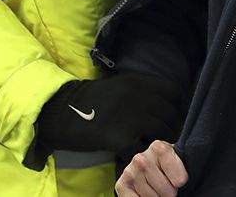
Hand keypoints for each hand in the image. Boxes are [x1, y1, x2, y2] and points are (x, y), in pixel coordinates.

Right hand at [29, 73, 183, 167]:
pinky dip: (140, 153)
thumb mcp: (119, 85)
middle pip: (170, 114)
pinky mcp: (121, 139)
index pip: (174, 92)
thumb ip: (141, 90)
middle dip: (168, 125)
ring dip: (159, 140)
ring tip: (150, 144)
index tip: (169, 113)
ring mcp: (131, 118)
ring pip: (162, 132)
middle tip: (161, 133)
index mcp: (138, 82)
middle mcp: (139, 97)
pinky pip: (142, 149)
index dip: (175, 104)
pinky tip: (132, 152)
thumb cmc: (90, 100)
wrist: (61, 113)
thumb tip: (163, 102)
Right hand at [116, 139, 188, 196]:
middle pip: (167, 191)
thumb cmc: (165, 164)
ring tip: (155, 188)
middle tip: (165, 185)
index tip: (177, 178)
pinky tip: (144, 193)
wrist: (146, 164)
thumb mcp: (177, 161)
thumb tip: (179, 184)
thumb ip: (180, 172)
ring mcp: (130, 172)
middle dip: (169, 193)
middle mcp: (142, 159)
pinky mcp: (121, 184)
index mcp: (159, 148)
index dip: (180, 183)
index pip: (180, 180)